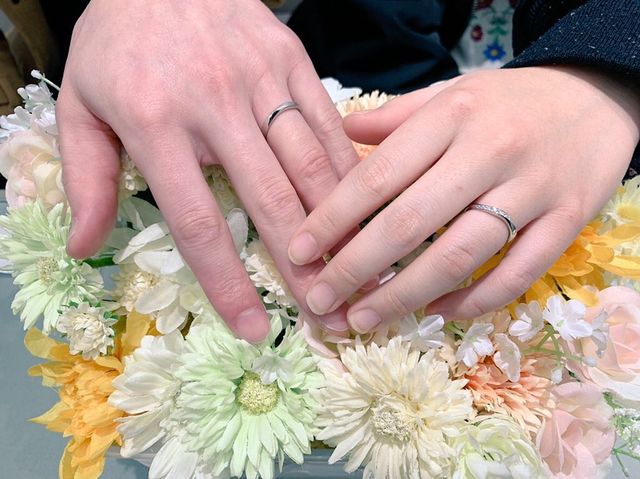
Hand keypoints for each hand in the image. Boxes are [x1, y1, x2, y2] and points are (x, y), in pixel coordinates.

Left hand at [58, 0, 358, 340]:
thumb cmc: (119, 42)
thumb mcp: (81, 106)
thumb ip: (86, 179)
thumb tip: (85, 248)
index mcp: (156, 124)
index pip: (199, 221)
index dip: (227, 282)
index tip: (252, 328)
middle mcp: (214, 105)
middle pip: (269, 199)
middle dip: (301, 262)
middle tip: (326, 310)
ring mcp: (260, 79)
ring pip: (309, 163)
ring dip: (336, 222)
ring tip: (355, 268)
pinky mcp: (292, 59)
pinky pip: (327, 122)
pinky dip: (347, 168)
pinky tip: (363, 203)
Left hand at [288, 66, 639, 331]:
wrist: (597, 97)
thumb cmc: (509, 101)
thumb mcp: (450, 94)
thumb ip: (394, 117)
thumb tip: (338, 135)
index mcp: (452, 116)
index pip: (378, 175)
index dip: (332, 218)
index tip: (298, 252)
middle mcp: (490, 152)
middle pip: (410, 223)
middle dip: (356, 269)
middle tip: (320, 302)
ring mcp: (532, 190)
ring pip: (459, 257)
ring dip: (404, 296)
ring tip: (363, 319)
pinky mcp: (568, 222)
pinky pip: (515, 274)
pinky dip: (473, 301)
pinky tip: (436, 313)